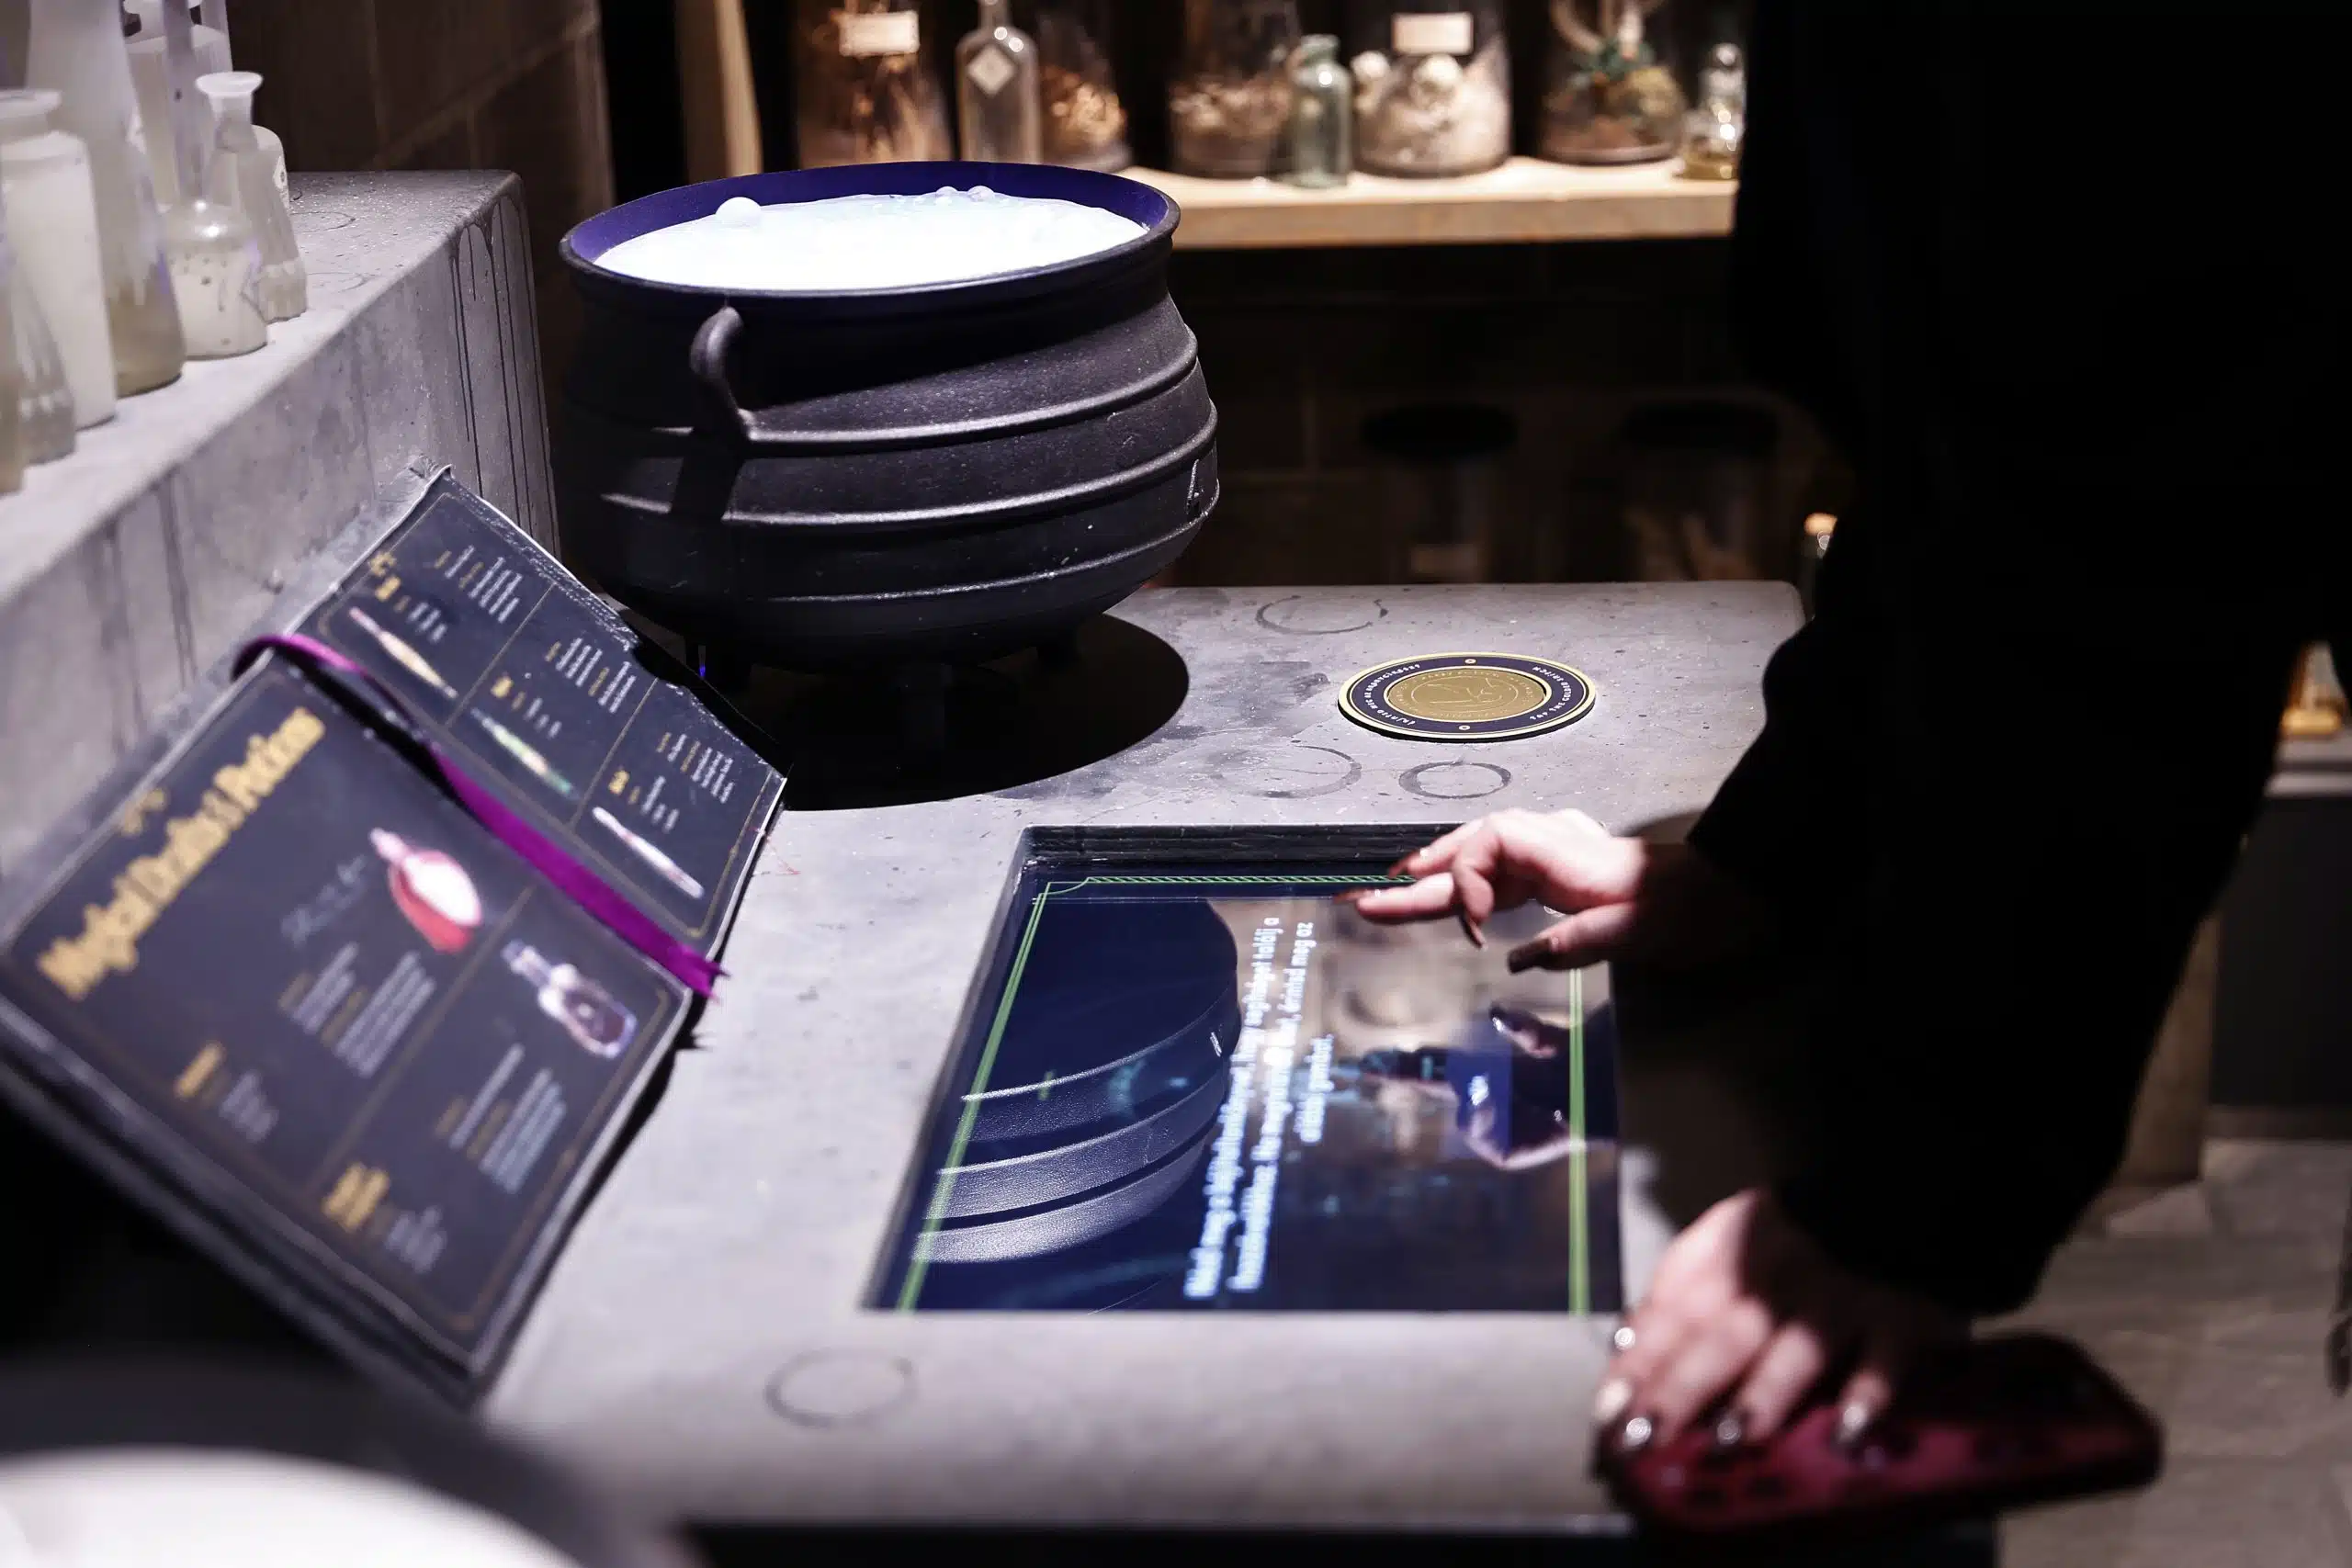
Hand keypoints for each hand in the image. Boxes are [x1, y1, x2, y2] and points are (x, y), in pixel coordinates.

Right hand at [1347, 809, 1766, 970]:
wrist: (1725, 897)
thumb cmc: (1688, 910)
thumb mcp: (1639, 929)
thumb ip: (1579, 939)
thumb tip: (1520, 959)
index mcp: (1561, 849)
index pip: (1488, 847)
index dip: (1466, 882)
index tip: (1471, 928)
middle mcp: (1548, 843)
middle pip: (1469, 852)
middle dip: (1418, 877)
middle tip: (1365, 898)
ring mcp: (1551, 856)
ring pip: (1478, 861)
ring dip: (1435, 878)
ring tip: (1388, 894)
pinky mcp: (1556, 875)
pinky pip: (1498, 874)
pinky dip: (1466, 886)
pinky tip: (1447, 899)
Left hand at [1595, 1189, 1963, 1453]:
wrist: (1885, 1194)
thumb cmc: (1788, 1233)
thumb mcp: (1724, 1240)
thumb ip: (1680, 1290)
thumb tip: (1625, 1347)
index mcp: (1729, 1248)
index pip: (1674, 1306)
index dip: (1640, 1359)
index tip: (1606, 1412)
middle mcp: (1777, 1273)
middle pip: (1723, 1333)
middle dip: (1681, 1385)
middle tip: (1644, 1437)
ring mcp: (1838, 1297)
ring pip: (1796, 1345)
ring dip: (1763, 1391)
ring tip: (1731, 1438)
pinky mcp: (1898, 1318)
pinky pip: (1884, 1358)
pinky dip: (1868, 1395)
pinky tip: (1846, 1435)